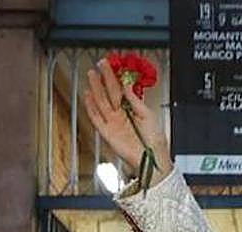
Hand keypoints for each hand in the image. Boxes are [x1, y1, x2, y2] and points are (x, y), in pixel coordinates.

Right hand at [82, 59, 171, 179]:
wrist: (152, 158)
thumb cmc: (154, 140)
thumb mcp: (148, 115)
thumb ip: (136, 100)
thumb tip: (127, 85)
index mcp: (132, 109)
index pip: (121, 89)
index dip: (115, 77)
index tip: (111, 65)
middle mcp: (121, 115)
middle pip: (109, 93)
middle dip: (103, 78)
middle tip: (99, 64)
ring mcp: (113, 123)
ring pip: (101, 102)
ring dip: (95, 88)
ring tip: (91, 75)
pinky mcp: (107, 132)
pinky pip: (96, 118)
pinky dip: (91, 107)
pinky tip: (87, 96)